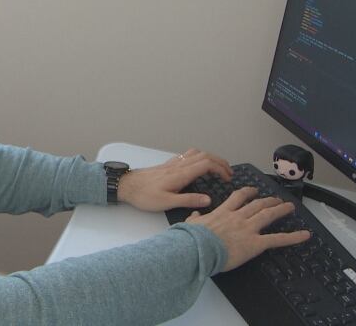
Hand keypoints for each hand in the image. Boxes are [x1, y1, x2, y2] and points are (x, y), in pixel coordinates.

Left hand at [117, 148, 233, 211]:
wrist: (127, 186)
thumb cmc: (144, 195)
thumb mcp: (167, 202)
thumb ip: (188, 200)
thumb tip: (208, 200)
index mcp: (181, 174)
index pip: (207, 164)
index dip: (221, 169)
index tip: (228, 178)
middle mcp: (179, 165)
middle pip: (205, 155)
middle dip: (220, 162)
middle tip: (229, 173)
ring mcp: (173, 163)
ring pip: (197, 153)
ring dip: (210, 158)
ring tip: (218, 168)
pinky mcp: (168, 164)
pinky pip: (188, 155)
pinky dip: (200, 157)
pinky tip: (199, 166)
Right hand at [186, 187, 310, 270]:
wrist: (197, 248)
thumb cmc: (193, 238)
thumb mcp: (190, 224)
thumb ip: (195, 218)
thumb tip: (195, 214)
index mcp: (223, 212)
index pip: (238, 197)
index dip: (248, 192)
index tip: (253, 191)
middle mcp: (238, 217)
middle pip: (257, 204)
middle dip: (268, 200)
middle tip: (276, 199)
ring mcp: (248, 229)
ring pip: (268, 215)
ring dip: (280, 209)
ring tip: (289, 207)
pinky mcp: (255, 243)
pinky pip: (277, 239)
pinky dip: (293, 237)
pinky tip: (304, 235)